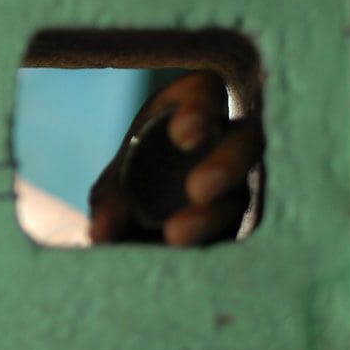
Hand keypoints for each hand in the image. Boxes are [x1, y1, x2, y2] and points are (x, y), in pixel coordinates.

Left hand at [88, 71, 264, 245]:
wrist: (138, 235)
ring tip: (176, 236)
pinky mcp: (244, 225)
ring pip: (243, 193)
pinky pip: (241, 233)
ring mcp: (240, 185)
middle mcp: (224, 142)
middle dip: (228, 162)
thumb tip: (102, 232)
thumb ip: (108, 203)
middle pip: (247, 139)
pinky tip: (186, 258)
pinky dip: (211, 244)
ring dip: (212, 216)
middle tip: (198, 190)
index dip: (201, 106)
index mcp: (187, 110)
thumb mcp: (112, 192)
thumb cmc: (128, 191)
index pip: (205, 91)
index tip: (184, 135)